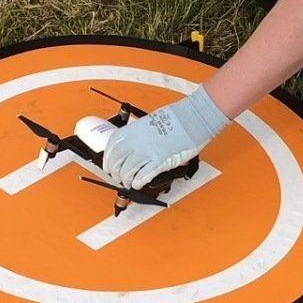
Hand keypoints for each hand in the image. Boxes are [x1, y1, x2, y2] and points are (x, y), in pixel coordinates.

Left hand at [101, 85, 230, 189]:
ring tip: (129, 182)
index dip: (107, 160)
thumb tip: (131, 146)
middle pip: (116, 162)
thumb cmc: (176, 118)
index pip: (111, 147)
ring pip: (127, 172)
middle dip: (115, 173)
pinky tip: (138, 184)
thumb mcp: (149, 121)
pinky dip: (138, 183)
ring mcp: (147, 151)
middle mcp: (137, 140)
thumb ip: (137, 134)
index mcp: (133, 129)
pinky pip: (143, 176)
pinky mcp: (160, 161)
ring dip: (126, 180)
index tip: (109, 165)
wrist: (194, 117)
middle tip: (118, 177)